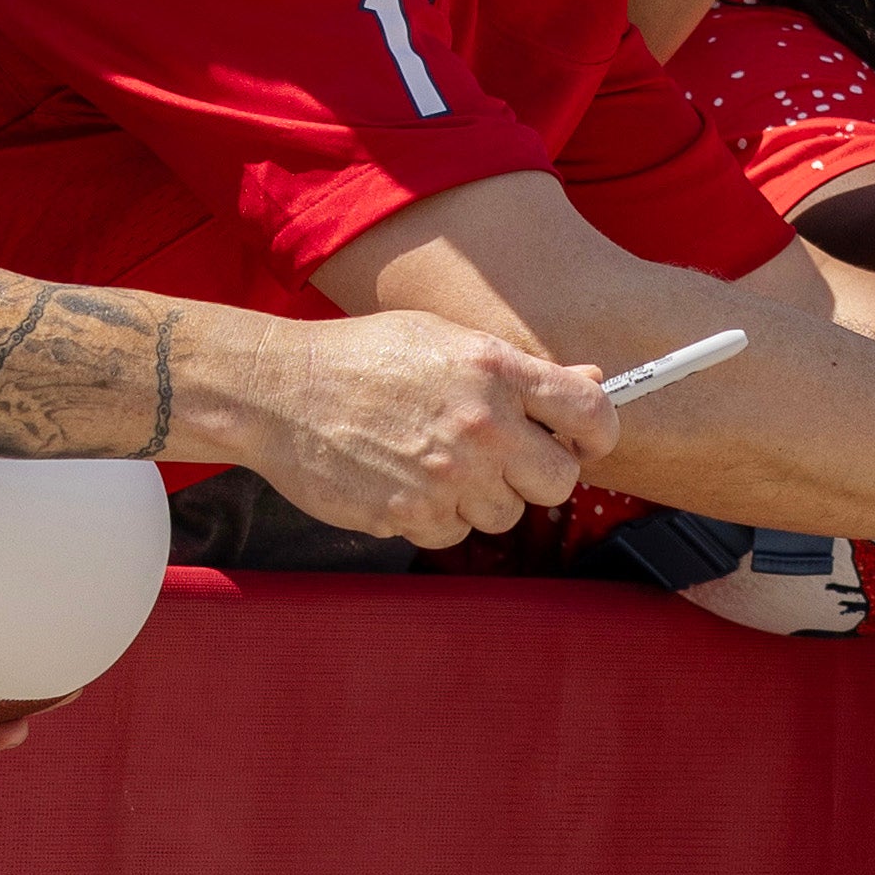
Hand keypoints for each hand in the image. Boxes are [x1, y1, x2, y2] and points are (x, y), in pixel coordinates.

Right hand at [222, 313, 616, 546]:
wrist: (276, 391)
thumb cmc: (364, 358)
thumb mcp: (448, 340)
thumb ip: (523, 370)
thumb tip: (593, 382)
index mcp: (495, 369)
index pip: (591, 412)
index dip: (597, 434)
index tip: (583, 441)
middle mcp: (481, 425)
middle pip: (559, 482)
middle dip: (539, 477)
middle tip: (504, 460)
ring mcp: (447, 476)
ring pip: (506, 515)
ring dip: (483, 498)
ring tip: (438, 462)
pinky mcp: (412, 516)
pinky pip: (455, 534)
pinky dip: (438, 517)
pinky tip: (407, 481)